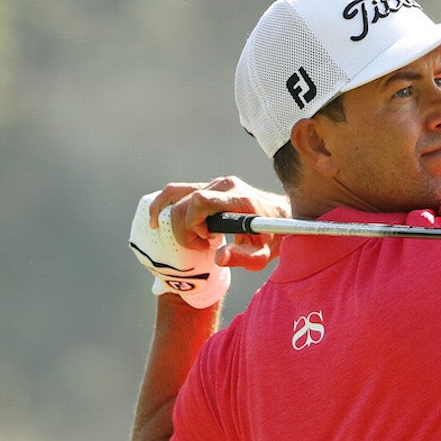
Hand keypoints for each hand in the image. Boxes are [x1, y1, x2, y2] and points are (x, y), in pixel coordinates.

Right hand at [146, 176, 290, 270]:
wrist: (283, 218)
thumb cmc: (273, 238)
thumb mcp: (262, 255)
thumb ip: (243, 258)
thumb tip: (219, 258)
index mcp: (238, 198)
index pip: (200, 201)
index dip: (193, 223)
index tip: (208, 240)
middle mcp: (224, 185)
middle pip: (184, 202)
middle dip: (185, 229)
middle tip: (204, 245)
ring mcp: (216, 183)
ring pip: (176, 194)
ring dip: (176, 220)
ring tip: (195, 238)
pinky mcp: (210, 186)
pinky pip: (178, 191)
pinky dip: (164, 206)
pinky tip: (157, 222)